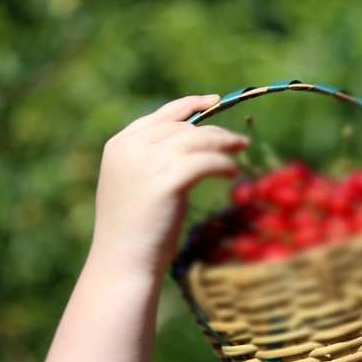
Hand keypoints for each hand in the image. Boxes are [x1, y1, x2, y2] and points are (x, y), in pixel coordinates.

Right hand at [89, 94, 248, 276]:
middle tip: (239, 141)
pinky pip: (206, 161)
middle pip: (183, 127)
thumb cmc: (135, 230)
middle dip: (215, 131)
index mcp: (119, 145)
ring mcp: (146, 163)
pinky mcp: (166, 181)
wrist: (123, 261)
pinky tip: (233, 173)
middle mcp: (130, 148)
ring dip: (225, 144)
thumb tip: (191, 142)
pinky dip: (224, 164)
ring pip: (198, 140)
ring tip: (241, 151)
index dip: (191, 105)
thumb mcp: (137, 184)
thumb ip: (153, 159)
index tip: (215, 101)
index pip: (161, 116)